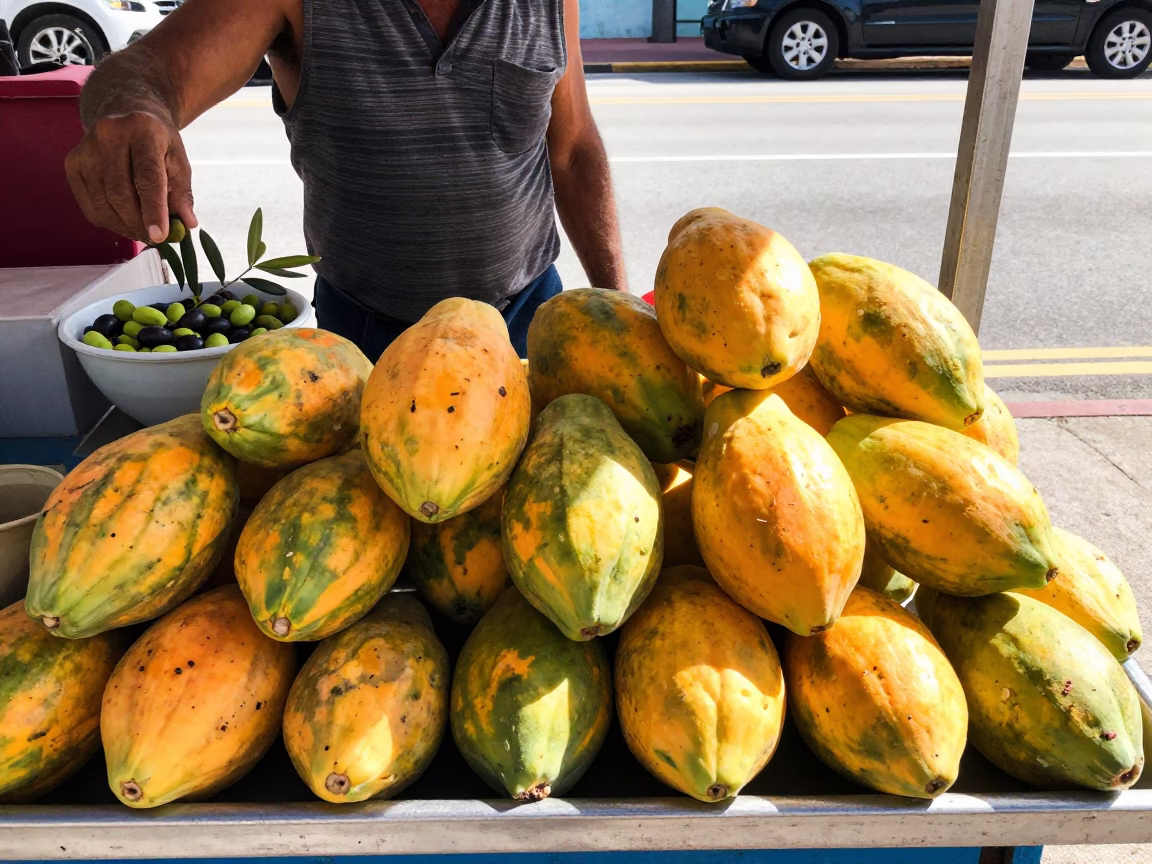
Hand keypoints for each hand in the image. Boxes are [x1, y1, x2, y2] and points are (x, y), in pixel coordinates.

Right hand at [65, 111, 197, 243]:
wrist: (125, 114)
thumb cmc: (157, 142)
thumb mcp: (178, 160)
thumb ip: (182, 193)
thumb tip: (188, 223)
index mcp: (142, 130)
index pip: (147, 176)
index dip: (153, 209)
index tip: (160, 236)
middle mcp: (109, 135)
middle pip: (120, 193)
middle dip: (138, 223)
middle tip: (155, 239)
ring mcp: (86, 149)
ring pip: (103, 202)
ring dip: (125, 226)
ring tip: (142, 232)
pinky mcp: (73, 163)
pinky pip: (90, 205)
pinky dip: (109, 221)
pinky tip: (124, 222)